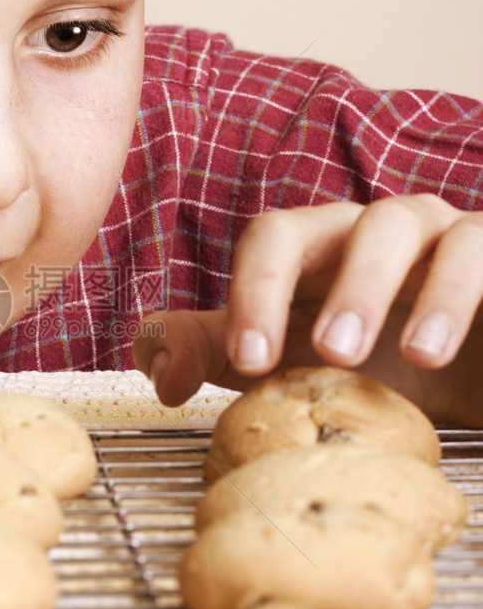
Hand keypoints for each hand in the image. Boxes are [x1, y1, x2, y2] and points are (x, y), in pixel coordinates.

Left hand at [132, 195, 482, 424]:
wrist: (468, 383)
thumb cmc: (380, 369)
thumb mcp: (294, 364)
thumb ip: (220, 350)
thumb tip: (157, 372)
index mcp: (320, 248)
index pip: (275, 237)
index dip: (255, 291)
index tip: (249, 363)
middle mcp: (381, 229)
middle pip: (357, 225)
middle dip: (347, 287)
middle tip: (335, 354)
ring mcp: (448, 237)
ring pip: (428, 231)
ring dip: (424, 290)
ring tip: (416, 357)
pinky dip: (467, 294)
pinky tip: (448, 349)